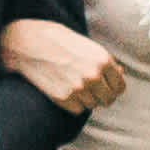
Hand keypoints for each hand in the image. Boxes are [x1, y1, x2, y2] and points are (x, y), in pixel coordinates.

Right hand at [0, 17, 124, 113]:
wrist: (28, 43)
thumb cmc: (58, 40)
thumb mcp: (87, 45)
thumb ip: (105, 61)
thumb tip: (120, 73)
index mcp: (103, 60)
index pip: (119, 87)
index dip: (113, 88)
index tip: (105, 87)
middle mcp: (94, 75)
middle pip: (108, 100)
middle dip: (101, 96)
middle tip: (90, 89)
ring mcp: (78, 88)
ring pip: (92, 105)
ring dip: (86, 99)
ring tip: (73, 85)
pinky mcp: (63, 97)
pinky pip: (78, 109)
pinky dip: (74, 103)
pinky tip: (64, 90)